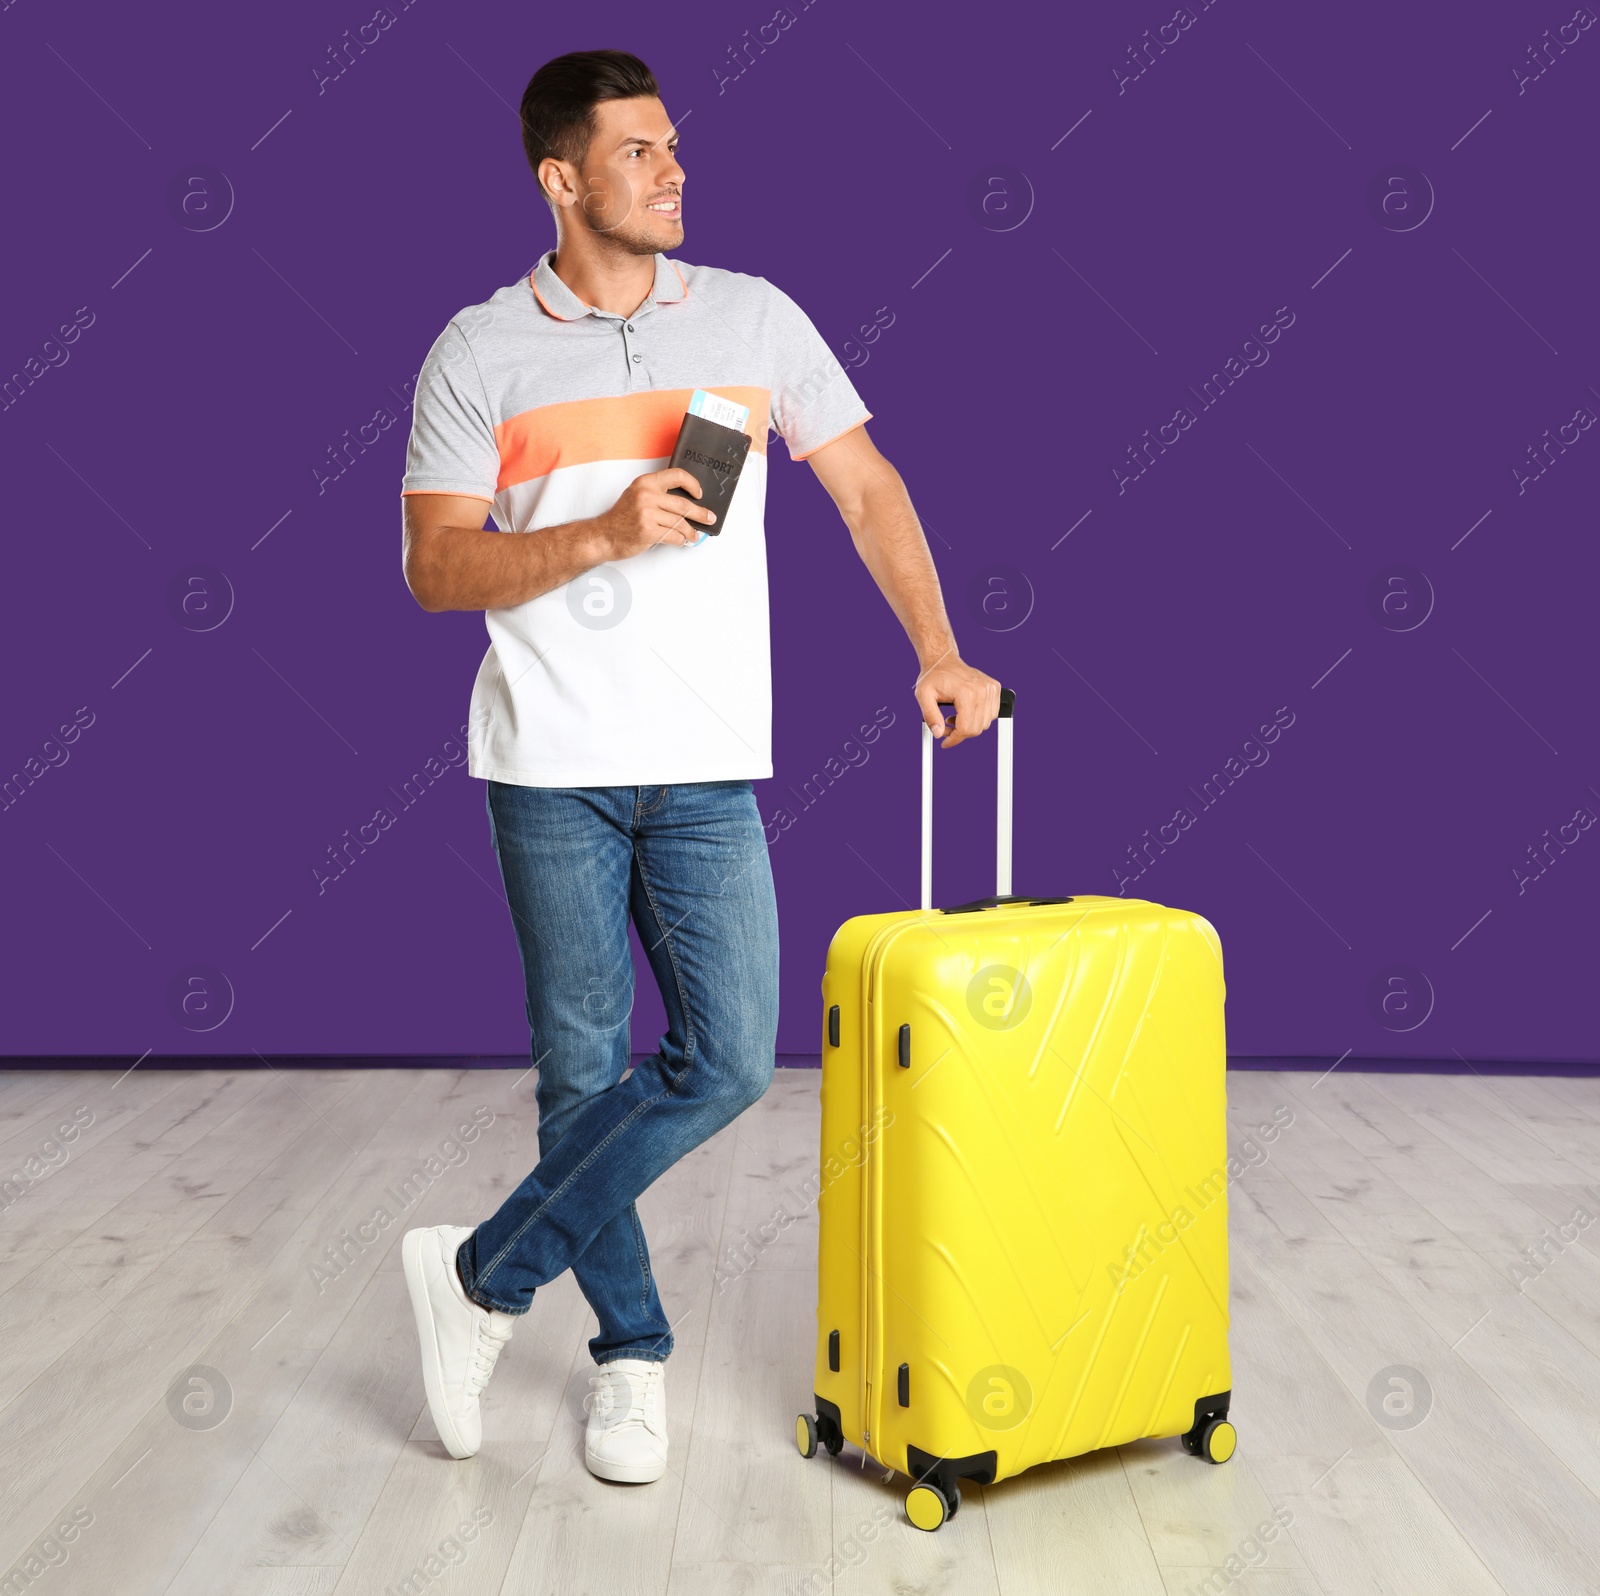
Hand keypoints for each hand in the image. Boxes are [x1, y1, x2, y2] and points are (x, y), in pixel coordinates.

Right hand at [590, 468, 716, 558]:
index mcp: (645, 482)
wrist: (604, 535)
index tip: (699, 493)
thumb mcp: (637, 495)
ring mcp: (647, 513)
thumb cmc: (621, 517)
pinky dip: (680, 540)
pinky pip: (674, 536)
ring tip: (694, 535)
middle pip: (683, 504)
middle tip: (709, 518)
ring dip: (691, 531)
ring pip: (680, 523)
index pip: (676, 475)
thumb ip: (657, 493)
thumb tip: (686, 501)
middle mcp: (646, 495)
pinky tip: (681, 540)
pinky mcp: (648, 531)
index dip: (692, 484)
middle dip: (700, 514)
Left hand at [914, 655, 1000, 749]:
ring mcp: (991, 689)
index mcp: (966, 692)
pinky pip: (991, 714)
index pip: (966, 728)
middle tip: (945, 727)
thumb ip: (930, 716)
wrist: (943, 660)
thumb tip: (938, 733)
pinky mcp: (994, 688)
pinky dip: (978, 718)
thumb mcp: (923, 696)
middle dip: (959, 733)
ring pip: (985, 724)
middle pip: (976, 729)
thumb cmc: (933, 676)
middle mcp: (982, 690)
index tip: (945, 742)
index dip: (954, 740)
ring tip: (954, 717)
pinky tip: (964, 712)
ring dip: (969, 726)